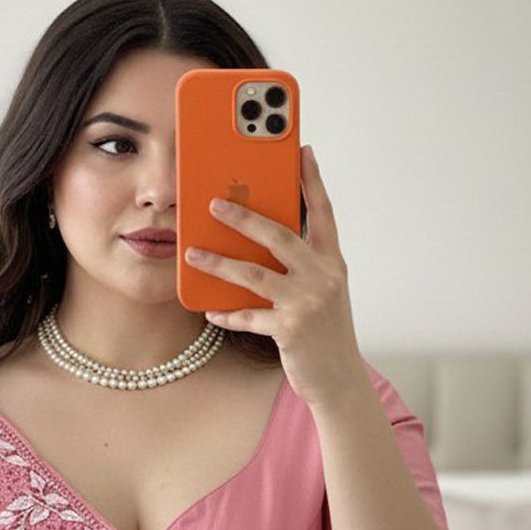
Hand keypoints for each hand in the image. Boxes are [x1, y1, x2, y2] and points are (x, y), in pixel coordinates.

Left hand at [183, 144, 367, 408]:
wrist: (338, 379)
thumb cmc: (324, 332)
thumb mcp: (322, 291)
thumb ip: (302, 264)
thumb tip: (265, 237)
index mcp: (331, 261)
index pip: (322, 212)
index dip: (311, 181)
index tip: (301, 151)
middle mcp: (323, 276)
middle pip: (279, 235)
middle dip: (244, 216)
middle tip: (213, 203)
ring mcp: (307, 302)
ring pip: (255, 274)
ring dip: (219, 262)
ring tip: (192, 253)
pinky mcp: (290, 329)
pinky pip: (248, 316)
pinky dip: (227, 312)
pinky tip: (209, 310)